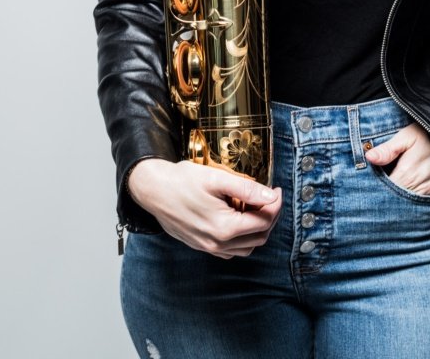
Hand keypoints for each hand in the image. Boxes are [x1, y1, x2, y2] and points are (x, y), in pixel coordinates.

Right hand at [127, 158, 282, 259]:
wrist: (152, 190)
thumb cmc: (181, 181)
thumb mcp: (216, 178)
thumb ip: (246, 189)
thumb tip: (270, 196)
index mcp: (224, 227)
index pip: (264, 222)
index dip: (275, 204)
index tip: (276, 189)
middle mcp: (217, 244)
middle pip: (259, 237)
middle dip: (270, 217)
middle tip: (270, 196)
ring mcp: (209, 248)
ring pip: (247, 247)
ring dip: (257, 229)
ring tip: (256, 206)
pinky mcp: (202, 246)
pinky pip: (231, 251)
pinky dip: (242, 238)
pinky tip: (238, 218)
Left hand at [365, 123, 429, 195]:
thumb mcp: (408, 136)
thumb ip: (388, 149)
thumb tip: (369, 158)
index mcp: (406, 176)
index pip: (386, 191)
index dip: (377, 188)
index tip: (372, 184)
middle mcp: (419, 190)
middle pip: (398, 199)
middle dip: (390, 194)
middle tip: (384, 186)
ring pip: (412, 203)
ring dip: (405, 197)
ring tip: (400, 187)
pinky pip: (427, 202)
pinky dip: (419, 197)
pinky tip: (416, 188)